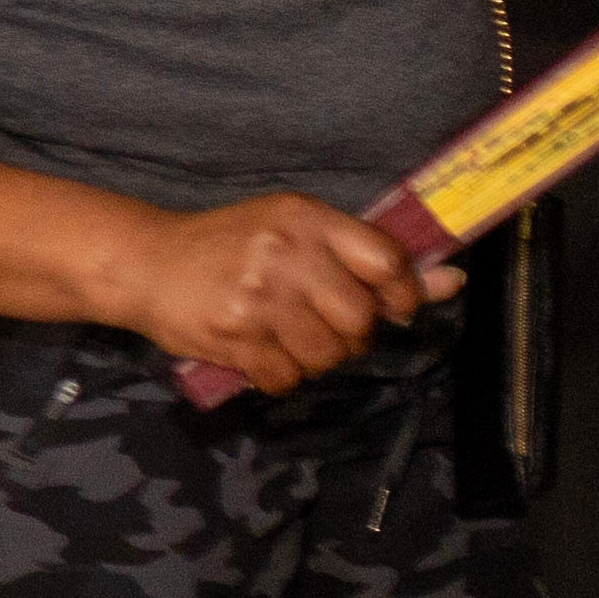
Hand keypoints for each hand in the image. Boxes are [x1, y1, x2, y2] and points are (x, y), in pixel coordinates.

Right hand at [109, 193, 453, 397]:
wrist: (145, 262)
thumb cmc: (229, 245)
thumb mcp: (297, 232)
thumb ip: (370, 258)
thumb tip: (453, 282)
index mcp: (305, 219)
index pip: (385, 262)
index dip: (402, 294)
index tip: (391, 307)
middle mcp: (284, 253)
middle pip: (359, 319)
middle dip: (353, 335)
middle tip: (326, 327)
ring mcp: (257, 297)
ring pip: (326, 355)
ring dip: (316, 358)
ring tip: (289, 339)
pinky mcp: (233, 336)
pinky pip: (286, 378)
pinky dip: (281, 375)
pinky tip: (261, 353)